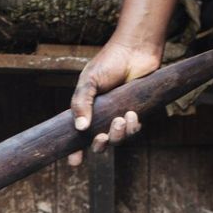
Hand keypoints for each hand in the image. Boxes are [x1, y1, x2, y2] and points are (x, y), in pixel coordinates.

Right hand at [68, 40, 162, 165]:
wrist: (134, 50)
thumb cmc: (109, 62)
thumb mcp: (88, 82)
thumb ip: (81, 103)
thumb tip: (80, 128)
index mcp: (88, 112)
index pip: (79, 137)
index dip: (76, 152)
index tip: (74, 162)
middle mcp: (103, 118)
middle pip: (100, 144)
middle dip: (100, 146)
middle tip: (100, 138)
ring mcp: (120, 116)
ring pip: (118, 139)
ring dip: (118, 135)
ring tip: (119, 119)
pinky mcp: (138, 114)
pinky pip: (134, 131)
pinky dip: (132, 127)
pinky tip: (131, 114)